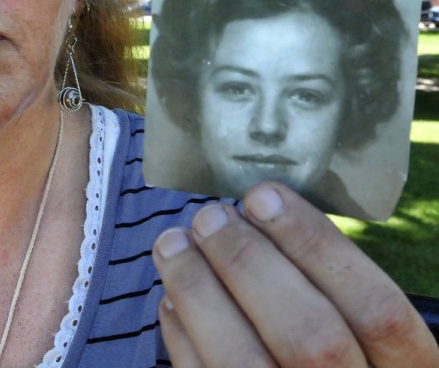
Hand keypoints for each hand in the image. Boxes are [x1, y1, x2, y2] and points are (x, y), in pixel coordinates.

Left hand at [152, 181, 438, 367]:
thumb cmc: (335, 352)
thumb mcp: (356, 324)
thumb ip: (325, 280)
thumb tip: (258, 208)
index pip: (375, 308)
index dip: (314, 244)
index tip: (262, 196)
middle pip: (309, 338)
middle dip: (247, 261)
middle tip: (210, 216)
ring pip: (243, 363)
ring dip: (198, 290)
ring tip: (174, 243)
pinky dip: (182, 334)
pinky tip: (173, 295)